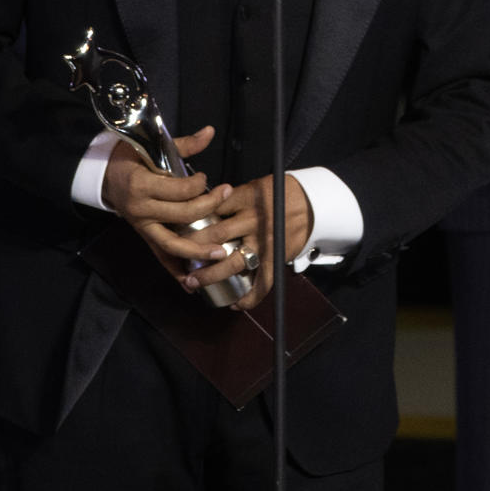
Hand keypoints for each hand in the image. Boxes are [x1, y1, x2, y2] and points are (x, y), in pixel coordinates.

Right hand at [102, 126, 232, 283]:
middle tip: (226, 193)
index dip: (198, 184)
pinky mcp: (143, 236)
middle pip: (183, 215)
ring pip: (172, 244)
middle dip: (209, 206)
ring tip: (221, 253)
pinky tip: (191, 283)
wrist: (102, 176)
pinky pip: (160, 256)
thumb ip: (184, 145)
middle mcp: (142, 210)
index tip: (206, 177)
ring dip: (197, 251)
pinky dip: (174, 271)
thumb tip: (210, 132)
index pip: (179, 190)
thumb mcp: (152, 148)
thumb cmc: (129, 159)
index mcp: (143, 186)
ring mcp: (142, 226)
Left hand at [183, 174, 314, 310]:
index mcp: (246, 199)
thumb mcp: (255, 186)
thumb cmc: (282, 192)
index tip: (175, 228)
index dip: (191, 219)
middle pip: (216, 236)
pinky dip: (250, 297)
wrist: (315, 202)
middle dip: (192, 249)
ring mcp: (265, 241)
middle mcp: (254, 220)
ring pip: (233, 262)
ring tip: (193, 284)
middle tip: (175, 257)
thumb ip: (232, 199)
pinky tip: (235, 304)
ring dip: (210, 275)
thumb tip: (205, 208)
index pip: (212, 208)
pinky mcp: (276, 257)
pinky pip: (263, 282)